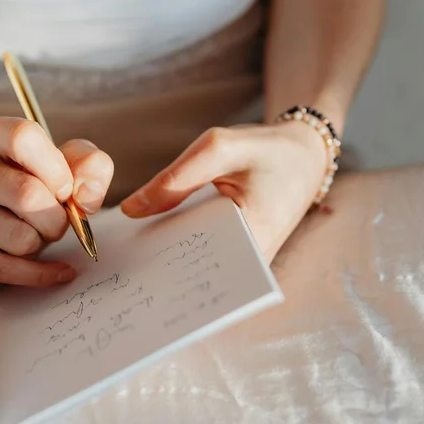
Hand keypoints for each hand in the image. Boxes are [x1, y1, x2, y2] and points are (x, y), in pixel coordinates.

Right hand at [0, 117, 113, 285]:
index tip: (66, 189)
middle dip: (57, 217)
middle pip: (25, 194)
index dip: (55, 168)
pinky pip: (7, 269)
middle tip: (57, 220)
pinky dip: (41, 274)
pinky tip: (55, 269)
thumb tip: (84, 197)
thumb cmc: (38, 184)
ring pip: (19, 238)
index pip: (22, 137)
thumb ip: (91, 166)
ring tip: (37, 234)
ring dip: (43, 243)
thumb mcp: (70, 164)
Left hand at [121, 123, 328, 262]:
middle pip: (195, 274)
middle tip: (121, 273)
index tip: (134, 272)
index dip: (166, 272)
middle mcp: (250, 261)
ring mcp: (243, 261)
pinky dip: (177, 246)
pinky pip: (200, 255)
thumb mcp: (219, 149)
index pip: (203, 268)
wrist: (302, 157)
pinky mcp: (233, 253)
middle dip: (160, 271)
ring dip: (165, 260)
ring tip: (128, 261)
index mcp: (255, 238)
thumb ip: (175, 179)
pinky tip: (148, 242)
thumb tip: (130, 210)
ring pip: (195, 268)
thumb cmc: (264, 150)